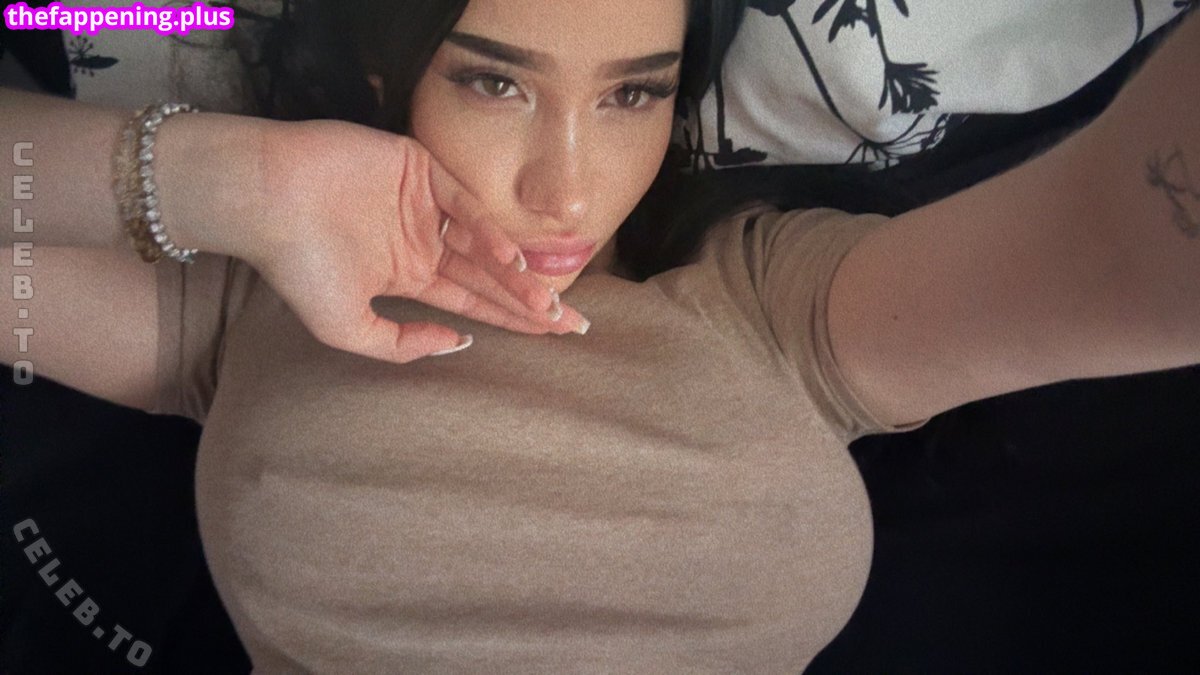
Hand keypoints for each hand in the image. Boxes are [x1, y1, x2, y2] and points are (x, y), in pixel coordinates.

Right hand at [240, 119, 587, 363]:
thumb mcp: (347, 327)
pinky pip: (464, 205)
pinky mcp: (420, 170)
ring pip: (484, 244)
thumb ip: (402, 343)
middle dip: (529, 301)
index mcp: (407, 275)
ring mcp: (423, 205)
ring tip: (549, 305)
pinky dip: (488, 231)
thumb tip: (460, 341)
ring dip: (516, 274)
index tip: (551, 336)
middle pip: (488, 276)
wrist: (264, 198)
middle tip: (572, 325)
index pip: (472, 301)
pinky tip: (511, 260)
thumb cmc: (297, 265)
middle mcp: (421, 241)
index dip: (511, 318)